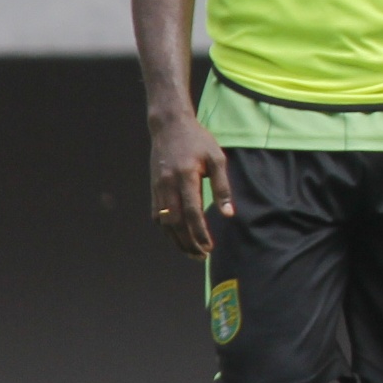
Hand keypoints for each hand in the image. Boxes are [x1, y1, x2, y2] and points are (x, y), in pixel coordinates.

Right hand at [147, 111, 230, 258]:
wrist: (169, 126)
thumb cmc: (198, 141)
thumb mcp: (217, 158)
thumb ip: (223, 187)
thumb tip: (228, 214)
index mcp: (185, 176)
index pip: (191, 212)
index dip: (199, 232)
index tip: (209, 247)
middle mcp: (168, 185)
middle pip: (175, 223)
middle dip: (188, 243)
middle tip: (203, 256)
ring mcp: (157, 188)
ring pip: (164, 223)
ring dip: (177, 241)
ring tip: (192, 253)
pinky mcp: (153, 189)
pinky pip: (157, 216)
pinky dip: (166, 230)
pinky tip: (178, 238)